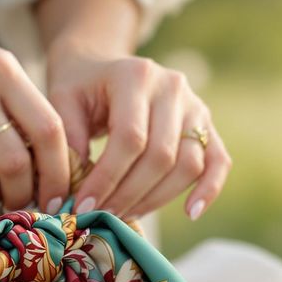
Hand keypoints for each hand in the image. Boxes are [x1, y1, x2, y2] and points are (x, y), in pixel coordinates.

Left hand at [47, 51, 230, 219]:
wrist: (102, 65)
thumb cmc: (80, 87)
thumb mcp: (62, 101)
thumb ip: (68, 140)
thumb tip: (74, 187)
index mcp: (136, 75)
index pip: (130, 138)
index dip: (107, 178)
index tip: (84, 205)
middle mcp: (172, 87)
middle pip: (161, 155)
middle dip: (129, 194)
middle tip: (103, 217)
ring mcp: (195, 105)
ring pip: (188, 164)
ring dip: (157, 199)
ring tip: (126, 215)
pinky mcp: (206, 125)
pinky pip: (218, 161)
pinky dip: (208, 189)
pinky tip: (191, 214)